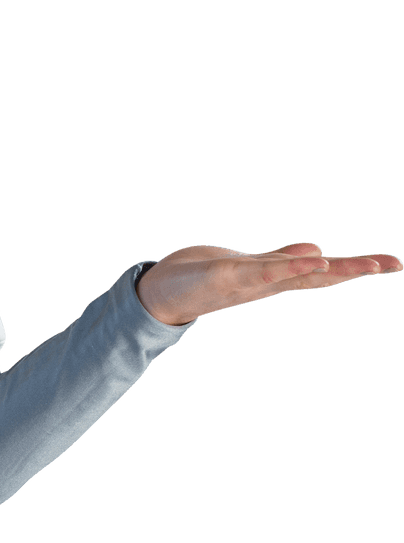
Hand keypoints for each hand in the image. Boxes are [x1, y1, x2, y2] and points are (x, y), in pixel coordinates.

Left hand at [136, 242, 401, 325]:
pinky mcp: (218, 275)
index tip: (395, 262)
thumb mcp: (250, 265)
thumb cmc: (206, 278)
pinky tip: (300, 259)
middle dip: (351, 269)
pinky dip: (276, 267)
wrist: (162, 292)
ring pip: (284, 274)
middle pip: (313, 275)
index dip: (356, 267)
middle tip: (393, 263)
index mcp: (275, 278)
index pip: (321, 272)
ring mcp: (242, 281)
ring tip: (340, 262)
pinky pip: (251, 271)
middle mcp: (264, 283)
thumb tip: (317, 250)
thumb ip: (282, 259)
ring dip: (312, 268)